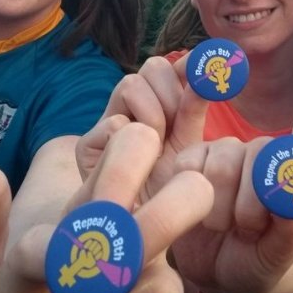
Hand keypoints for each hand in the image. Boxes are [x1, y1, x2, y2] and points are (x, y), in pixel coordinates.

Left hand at [0, 121, 213, 292]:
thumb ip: (29, 253)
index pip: (138, 143)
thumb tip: (59, 246)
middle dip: (157, 224)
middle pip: (192, 194)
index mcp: (101, 210)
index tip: (93, 210)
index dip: (129, 158)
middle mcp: (142, 243)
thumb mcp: (5, 281)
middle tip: (106, 272)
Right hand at [75, 55, 207, 199]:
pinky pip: (115, 122)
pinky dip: (131, 140)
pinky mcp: (87, 145)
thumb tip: (205, 72)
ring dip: (153, 116)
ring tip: (156, 148)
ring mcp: (106, 124)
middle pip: (152, 67)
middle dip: (172, 94)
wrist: (143, 227)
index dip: (187, 66)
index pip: (169, 67)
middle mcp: (130, 108)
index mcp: (157, 104)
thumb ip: (194, 109)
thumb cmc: (166, 187)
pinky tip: (136, 164)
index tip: (204, 76)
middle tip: (176, 128)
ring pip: (131, 85)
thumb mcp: (188, 145)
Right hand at [167, 106, 292, 292]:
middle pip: (261, 151)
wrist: (215, 271)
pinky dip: (194, 199)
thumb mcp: (280, 253)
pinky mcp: (192, 157)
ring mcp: (227, 150)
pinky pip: (189, 166)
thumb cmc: (257, 258)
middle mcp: (264, 150)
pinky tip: (201, 213)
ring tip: (225, 227)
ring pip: (223, 165)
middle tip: (249, 231)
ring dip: (222, 209)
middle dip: (252, 203)